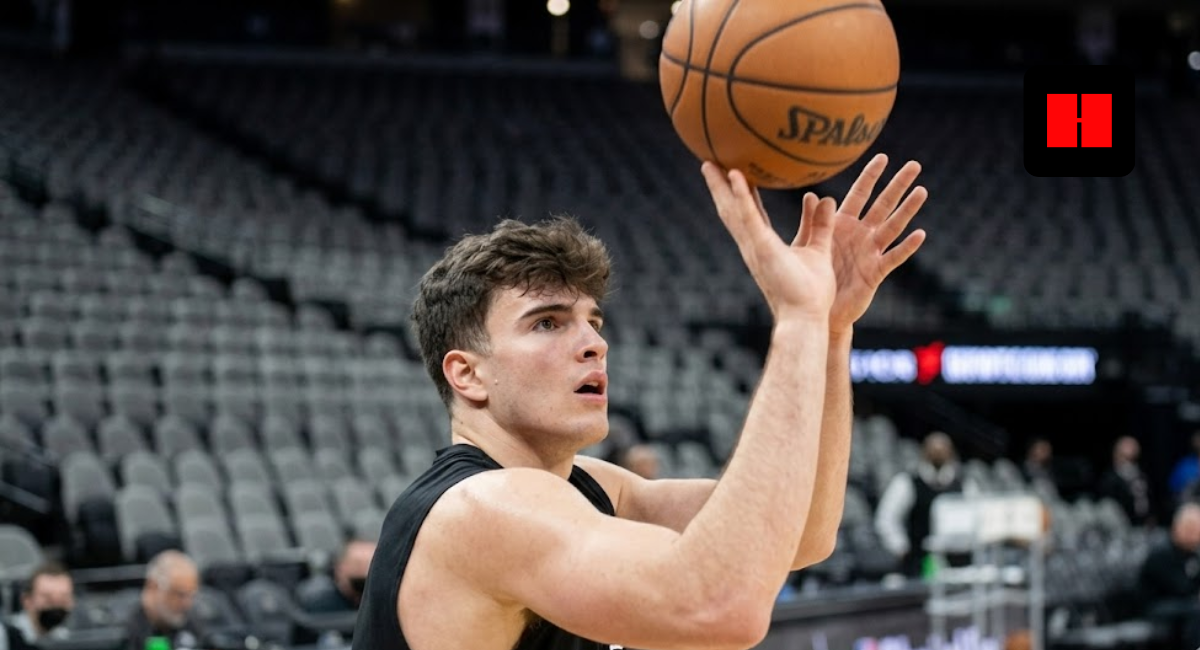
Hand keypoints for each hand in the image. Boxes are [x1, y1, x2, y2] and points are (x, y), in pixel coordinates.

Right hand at [702, 162, 836, 322]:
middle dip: (718, 186)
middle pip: (731, 209)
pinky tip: (735, 176)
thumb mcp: (818, 250)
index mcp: (763, 245)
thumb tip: (826, 200)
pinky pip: (749, 217)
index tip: (732, 172)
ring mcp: (753, 246)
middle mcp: (752, 244)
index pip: (748, 212)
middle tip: (707, 162)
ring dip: (720, 186)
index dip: (740, 192)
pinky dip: (741, 196)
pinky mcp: (761, 247)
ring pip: (732, 210)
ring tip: (709, 162)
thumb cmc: (811, 293)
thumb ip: (819, 225)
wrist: (805, 317)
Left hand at [804, 153, 926, 333]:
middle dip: (898, 185)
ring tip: (922, 191)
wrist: (820, 312)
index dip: (870, 177)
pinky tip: (919, 234)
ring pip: (893, 227)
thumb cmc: (812, 277)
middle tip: (915, 165)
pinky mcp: (875, 273)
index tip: (883, 156)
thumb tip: (811, 193)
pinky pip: (893, 257)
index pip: (860, 195)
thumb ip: (812, 221)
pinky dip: (906, 246)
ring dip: (907, 210)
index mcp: (843, 225)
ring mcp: (870, 252)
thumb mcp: (808, 246)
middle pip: (883, 205)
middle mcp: (861, 235)